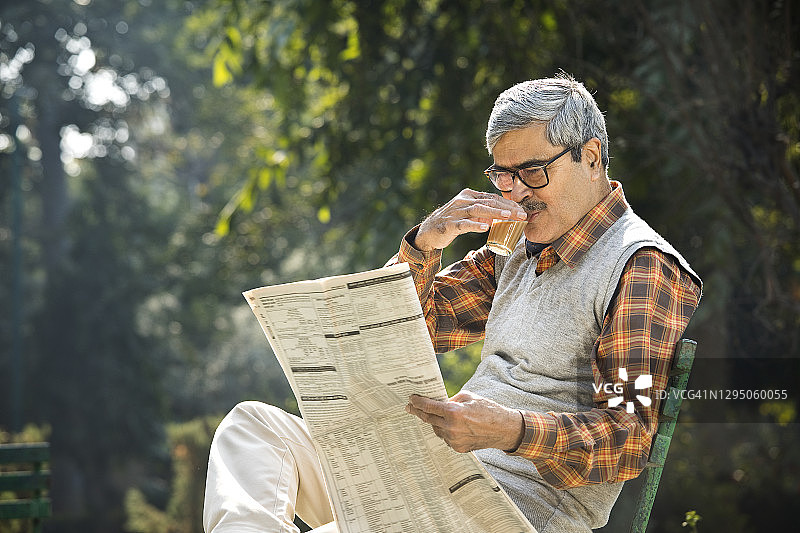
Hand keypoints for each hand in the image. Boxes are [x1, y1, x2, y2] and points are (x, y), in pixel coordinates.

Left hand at [405, 391, 524, 452]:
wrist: (503, 429)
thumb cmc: (487, 409)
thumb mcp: (468, 397)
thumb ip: (450, 400)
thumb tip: (437, 402)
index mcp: (454, 412)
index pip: (428, 407)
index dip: (417, 402)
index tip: (411, 399)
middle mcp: (452, 428)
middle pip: (428, 419)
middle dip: (418, 412)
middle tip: (410, 407)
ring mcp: (454, 440)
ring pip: (436, 429)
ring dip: (435, 422)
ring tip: (438, 415)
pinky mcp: (458, 448)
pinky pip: (445, 437)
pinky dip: (445, 430)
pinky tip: (452, 426)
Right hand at [414, 189, 527, 251]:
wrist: (429, 231)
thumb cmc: (453, 221)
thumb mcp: (469, 213)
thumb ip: (484, 213)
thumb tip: (502, 216)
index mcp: (469, 195)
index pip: (492, 197)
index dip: (508, 203)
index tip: (522, 210)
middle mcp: (463, 201)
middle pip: (488, 202)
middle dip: (507, 208)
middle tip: (522, 214)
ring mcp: (456, 212)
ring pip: (478, 210)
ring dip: (495, 213)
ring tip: (508, 216)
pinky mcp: (450, 224)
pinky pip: (464, 224)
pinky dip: (475, 225)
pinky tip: (486, 227)